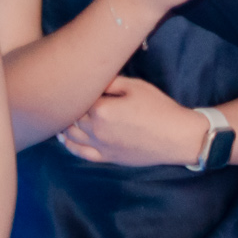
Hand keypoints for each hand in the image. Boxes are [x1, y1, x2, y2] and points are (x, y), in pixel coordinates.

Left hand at [58, 75, 206, 166]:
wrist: (176, 137)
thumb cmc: (159, 109)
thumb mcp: (137, 87)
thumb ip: (111, 82)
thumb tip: (94, 80)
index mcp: (101, 110)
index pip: (79, 98)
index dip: (76, 91)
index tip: (73, 85)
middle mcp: (95, 129)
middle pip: (71, 118)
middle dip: (67, 108)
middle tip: (65, 99)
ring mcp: (99, 146)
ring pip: (71, 136)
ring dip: (64, 126)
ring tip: (61, 117)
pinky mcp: (105, 157)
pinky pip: (80, 152)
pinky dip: (69, 145)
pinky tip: (65, 139)